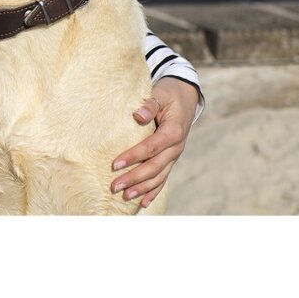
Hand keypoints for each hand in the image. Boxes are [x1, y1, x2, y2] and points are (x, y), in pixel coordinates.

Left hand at [109, 77, 200, 208]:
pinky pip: (163, 178)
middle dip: (134, 178)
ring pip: (159, 176)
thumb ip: (150, 104)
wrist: (185, 97)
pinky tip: (143, 203)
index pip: (151, 148)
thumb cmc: (168, 94)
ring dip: (142, 188)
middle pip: (154, 167)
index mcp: (173, 132)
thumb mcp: (160, 94)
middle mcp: (176, 147)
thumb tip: (138, 114)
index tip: (115, 164)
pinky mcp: (171, 159)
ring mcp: (174, 155)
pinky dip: (154, 191)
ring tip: (125, 196)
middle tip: (114, 186)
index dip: (133, 156)